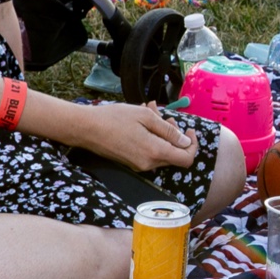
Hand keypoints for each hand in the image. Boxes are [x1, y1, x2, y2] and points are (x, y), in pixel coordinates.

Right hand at [75, 101, 197, 171]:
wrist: (86, 128)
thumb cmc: (115, 118)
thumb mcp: (146, 117)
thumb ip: (169, 131)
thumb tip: (186, 142)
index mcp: (155, 152)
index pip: (186, 159)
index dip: (193, 145)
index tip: (189, 129)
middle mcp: (148, 164)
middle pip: (174, 154)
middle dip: (175, 135)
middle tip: (165, 117)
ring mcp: (139, 165)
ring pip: (161, 152)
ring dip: (162, 134)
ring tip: (151, 113)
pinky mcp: (131, 163)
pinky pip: (149, 152)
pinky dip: (151, 138)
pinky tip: (143, 122)